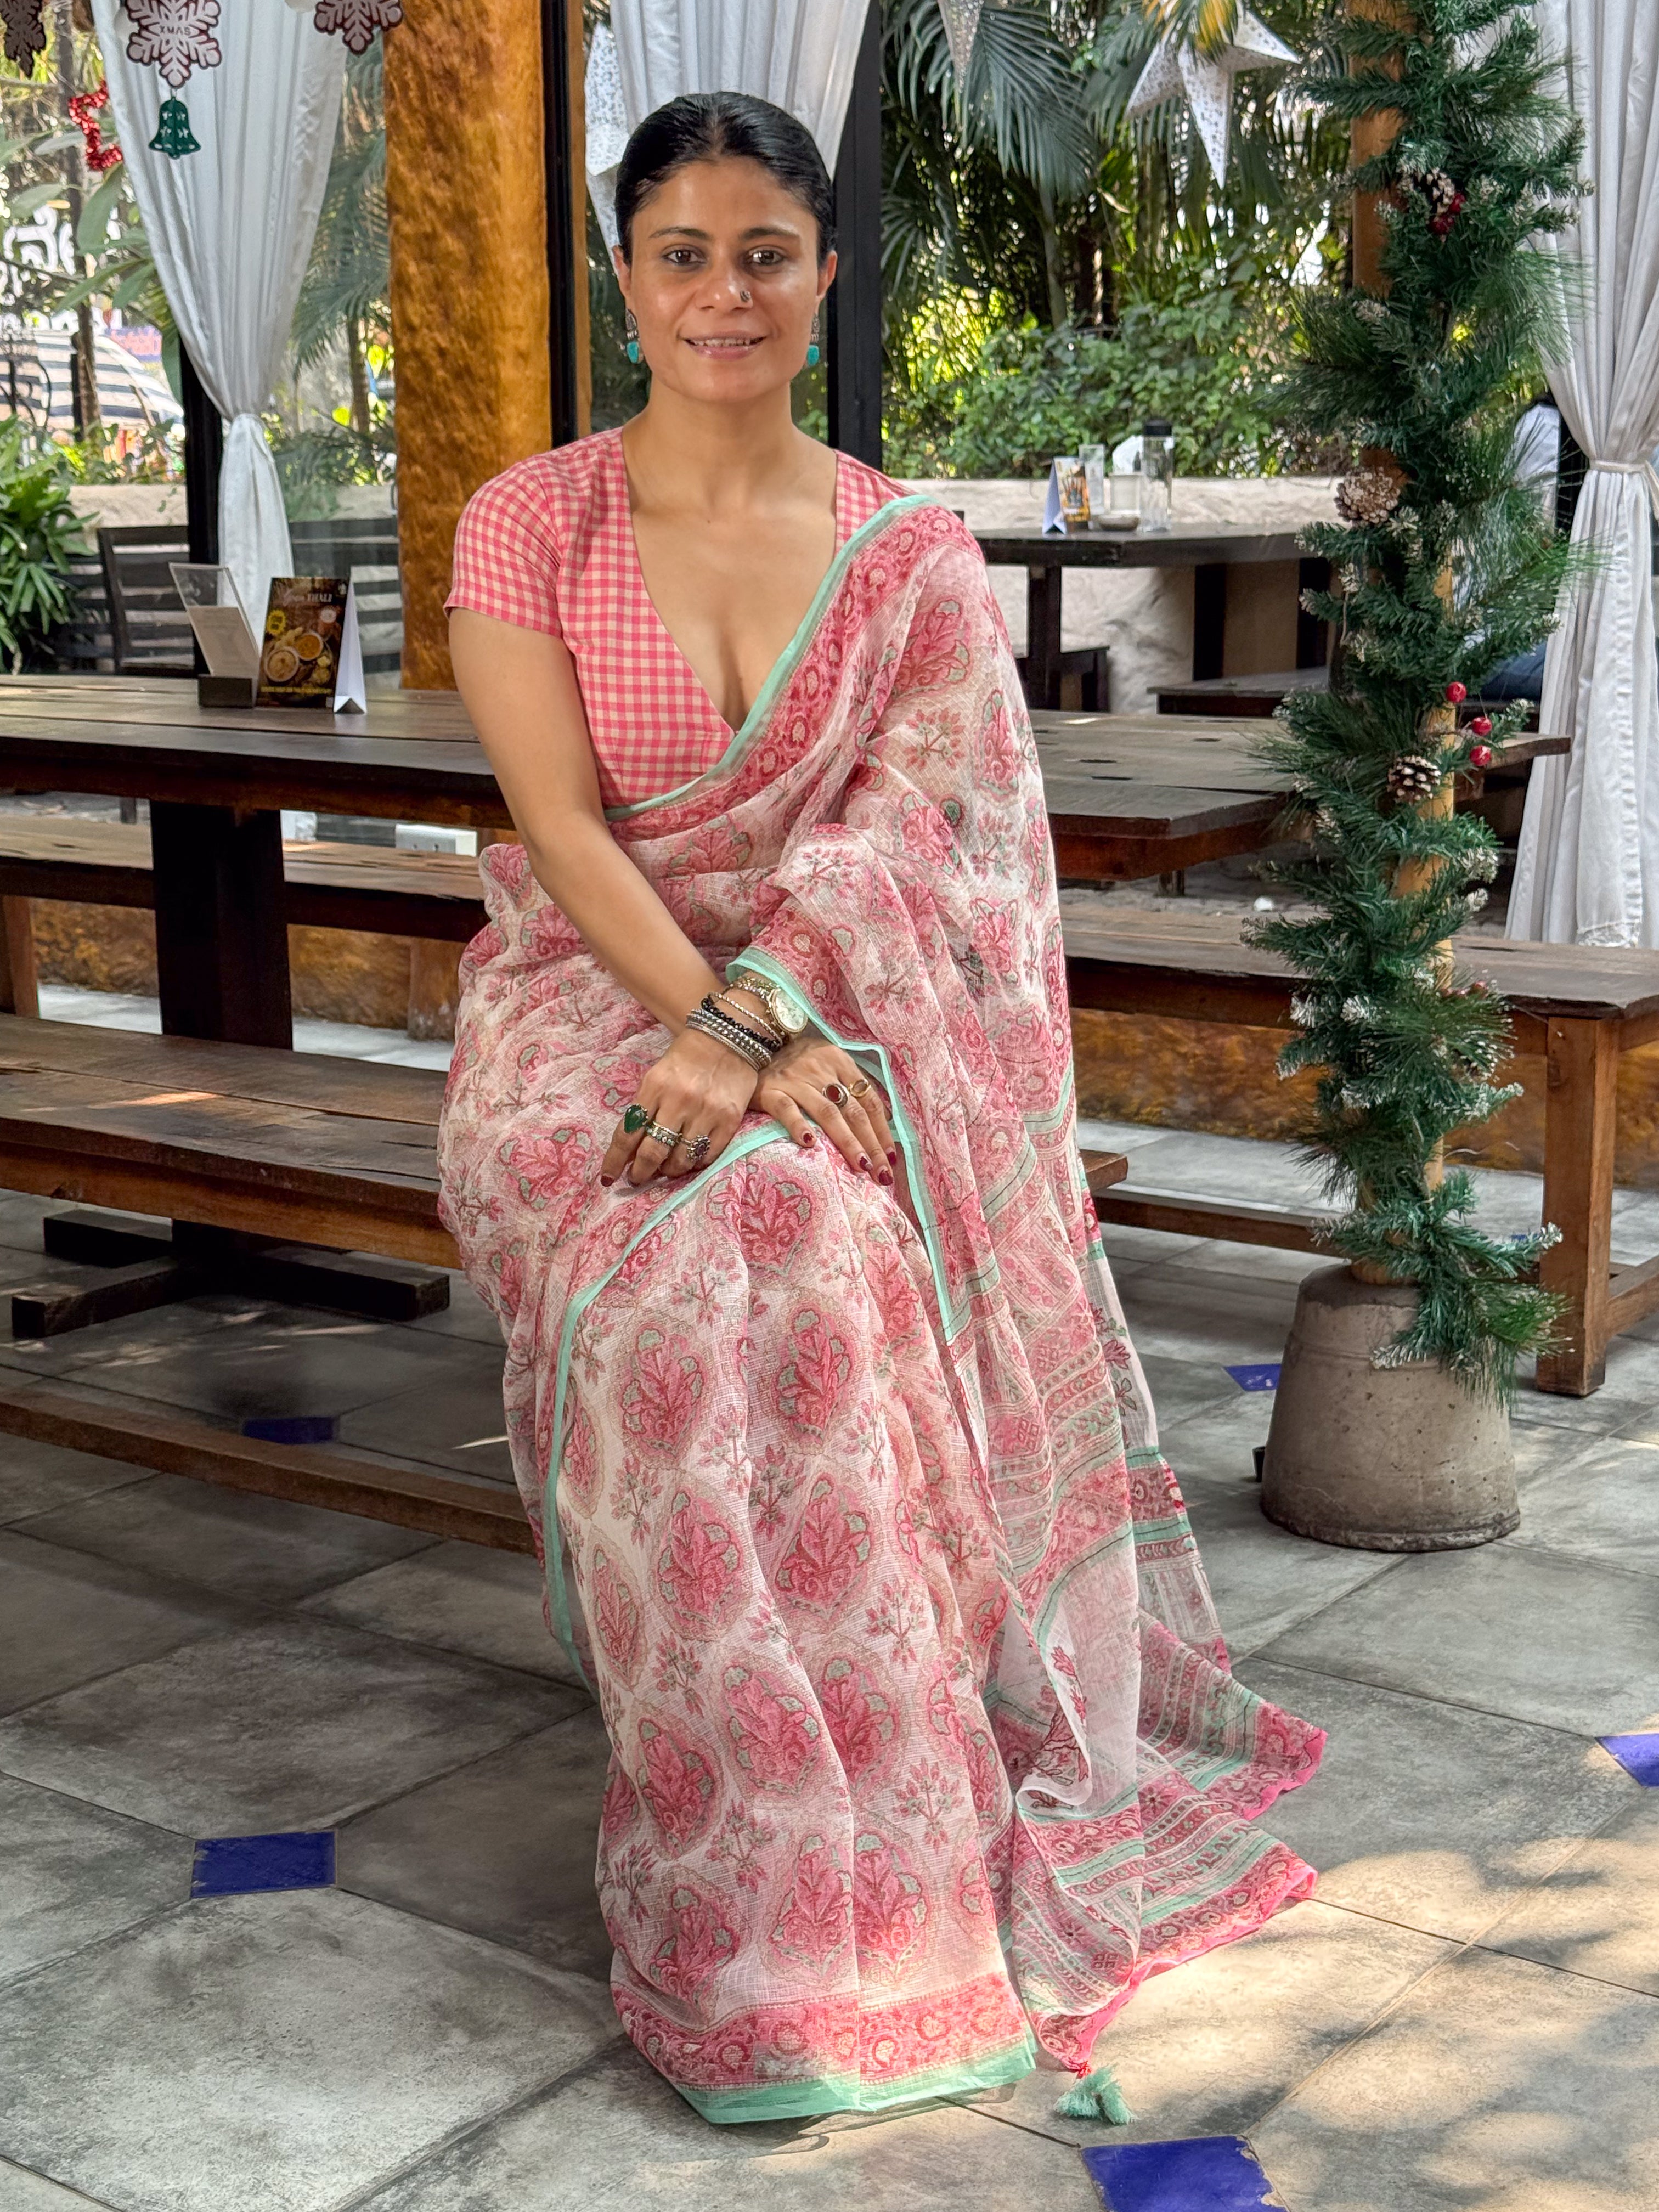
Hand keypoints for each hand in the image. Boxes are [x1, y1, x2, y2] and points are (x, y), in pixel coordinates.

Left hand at [601, 1027, 757, 1185]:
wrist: (729, 1037)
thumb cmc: (686, 1058)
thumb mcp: (656, 1076)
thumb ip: (644, 1109)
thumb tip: (631, 1149)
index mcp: (655, 1087)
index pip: (628, 1133)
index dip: (615, 1160)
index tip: (609, 1178)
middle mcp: (679, 1101)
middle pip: (653, 1152)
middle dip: (641, 1172)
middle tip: (638, 1177)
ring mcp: (706, 1112)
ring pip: (681, 1160)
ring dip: (669, 1171)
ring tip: (665, 1169)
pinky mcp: (729, 1120)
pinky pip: (707, 1156)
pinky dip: (694, 1164)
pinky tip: (689, 1160)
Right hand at [757, 1036, 895, 1183]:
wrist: (749, 1041)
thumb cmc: (794, 1060)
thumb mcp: (825, 1063)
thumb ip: (848, 1085)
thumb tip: (879, 1121)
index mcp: (839, 1060)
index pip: (868, 1100)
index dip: (882, 1130)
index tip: (890, 1158)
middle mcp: (821, 1069)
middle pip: (853, 1111)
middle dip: (871, 1144)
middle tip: (881, 1174)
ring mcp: (795, 1079)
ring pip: (827, 1113)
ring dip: (847, 1141)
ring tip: (860, 1166)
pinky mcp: (770, 1090)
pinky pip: (787, 1110)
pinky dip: (799, 1126)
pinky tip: (810, 1145)